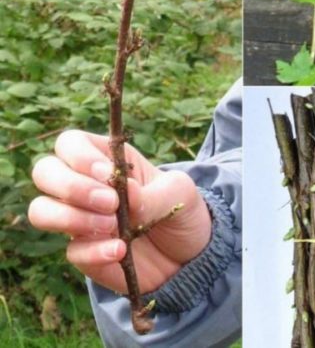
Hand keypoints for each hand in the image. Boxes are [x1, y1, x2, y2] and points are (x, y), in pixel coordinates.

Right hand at [28, 130, 211, 293]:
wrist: (190, 254)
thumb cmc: (181, 210)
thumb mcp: (180, 192)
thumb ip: (154, 191)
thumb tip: (127, 192)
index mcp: (107, 159)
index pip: (70, 143)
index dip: (79, 156)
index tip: (106, 173)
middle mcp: (85, 186)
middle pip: (44, 172)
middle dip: (72, 187)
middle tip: (110, 203)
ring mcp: (79, 219)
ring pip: (41, 211)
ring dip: (72, 218)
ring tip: (112, 226)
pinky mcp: (83, 253)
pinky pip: (71, 250)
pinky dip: (94, 251)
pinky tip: (120, 250)